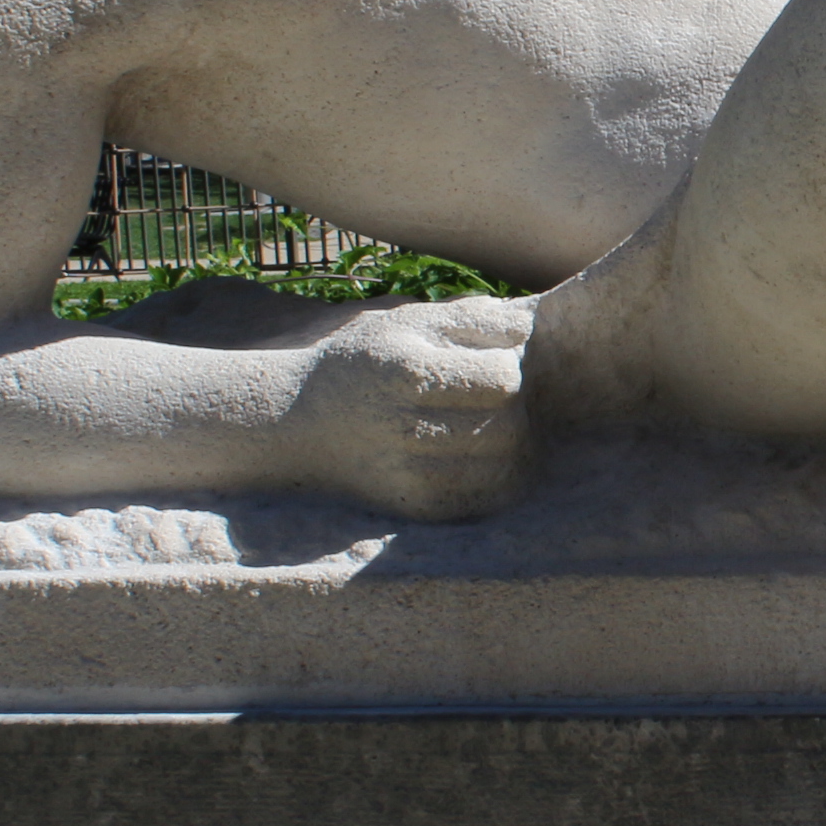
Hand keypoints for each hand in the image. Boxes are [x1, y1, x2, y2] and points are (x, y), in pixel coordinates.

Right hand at [290, 296, 535, 519]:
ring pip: (506, 465)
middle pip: (510, 424)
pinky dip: (498, 476)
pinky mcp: (417, 506)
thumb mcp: (406, 323)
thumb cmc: (362, 363)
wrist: (298, 423)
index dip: (506, 367)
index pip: (503, 379)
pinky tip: (481, 455)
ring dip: (512, 444)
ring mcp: (413, 475)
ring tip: (491, 424)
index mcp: (410, 374)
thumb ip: (471, 319)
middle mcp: (410, 429)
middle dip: (514, 407)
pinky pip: (487, 496)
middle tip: (493, 398)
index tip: (488, 363)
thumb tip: (528, 326)